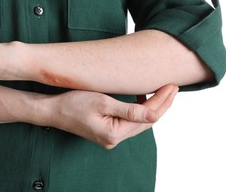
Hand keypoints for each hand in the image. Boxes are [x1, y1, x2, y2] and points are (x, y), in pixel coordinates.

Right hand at [48, 84, 177, 148]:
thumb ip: (129, 110)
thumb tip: (155, 116)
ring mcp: (110, 137)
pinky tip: (142, 99)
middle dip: (161, 104)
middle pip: (145, 122)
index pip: (146, 117)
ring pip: (138, 122)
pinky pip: (129, 122)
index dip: (161, 101)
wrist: (52, 110)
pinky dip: (138, 111)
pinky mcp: (106, 132)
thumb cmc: (72, 103)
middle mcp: (114, 139)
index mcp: (114, 133)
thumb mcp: (102, 103)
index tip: (172, 86)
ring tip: (163, 91)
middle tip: (174, 87)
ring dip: (151, 107)